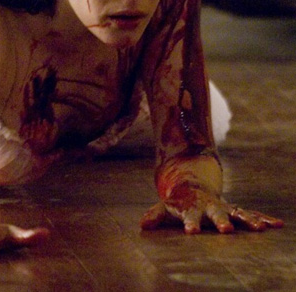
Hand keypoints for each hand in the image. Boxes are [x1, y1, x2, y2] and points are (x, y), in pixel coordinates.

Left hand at [141, 183, 283, 233]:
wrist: (194, 186)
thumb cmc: (178, 203)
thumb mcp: (165, 208)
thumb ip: (155, 215)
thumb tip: (142, 225)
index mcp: (192, 207)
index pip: (190, 215)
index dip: (191, 223)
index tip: (192, 232)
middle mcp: (210, 206)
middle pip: (216, 214)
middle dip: (222, 221)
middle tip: (225, 231)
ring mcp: (225, 207)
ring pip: (238, 213)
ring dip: (248, 220)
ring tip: (259, 229)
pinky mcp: (236, 210)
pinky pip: (252, 214)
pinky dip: (264, 219)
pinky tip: (277, 224)